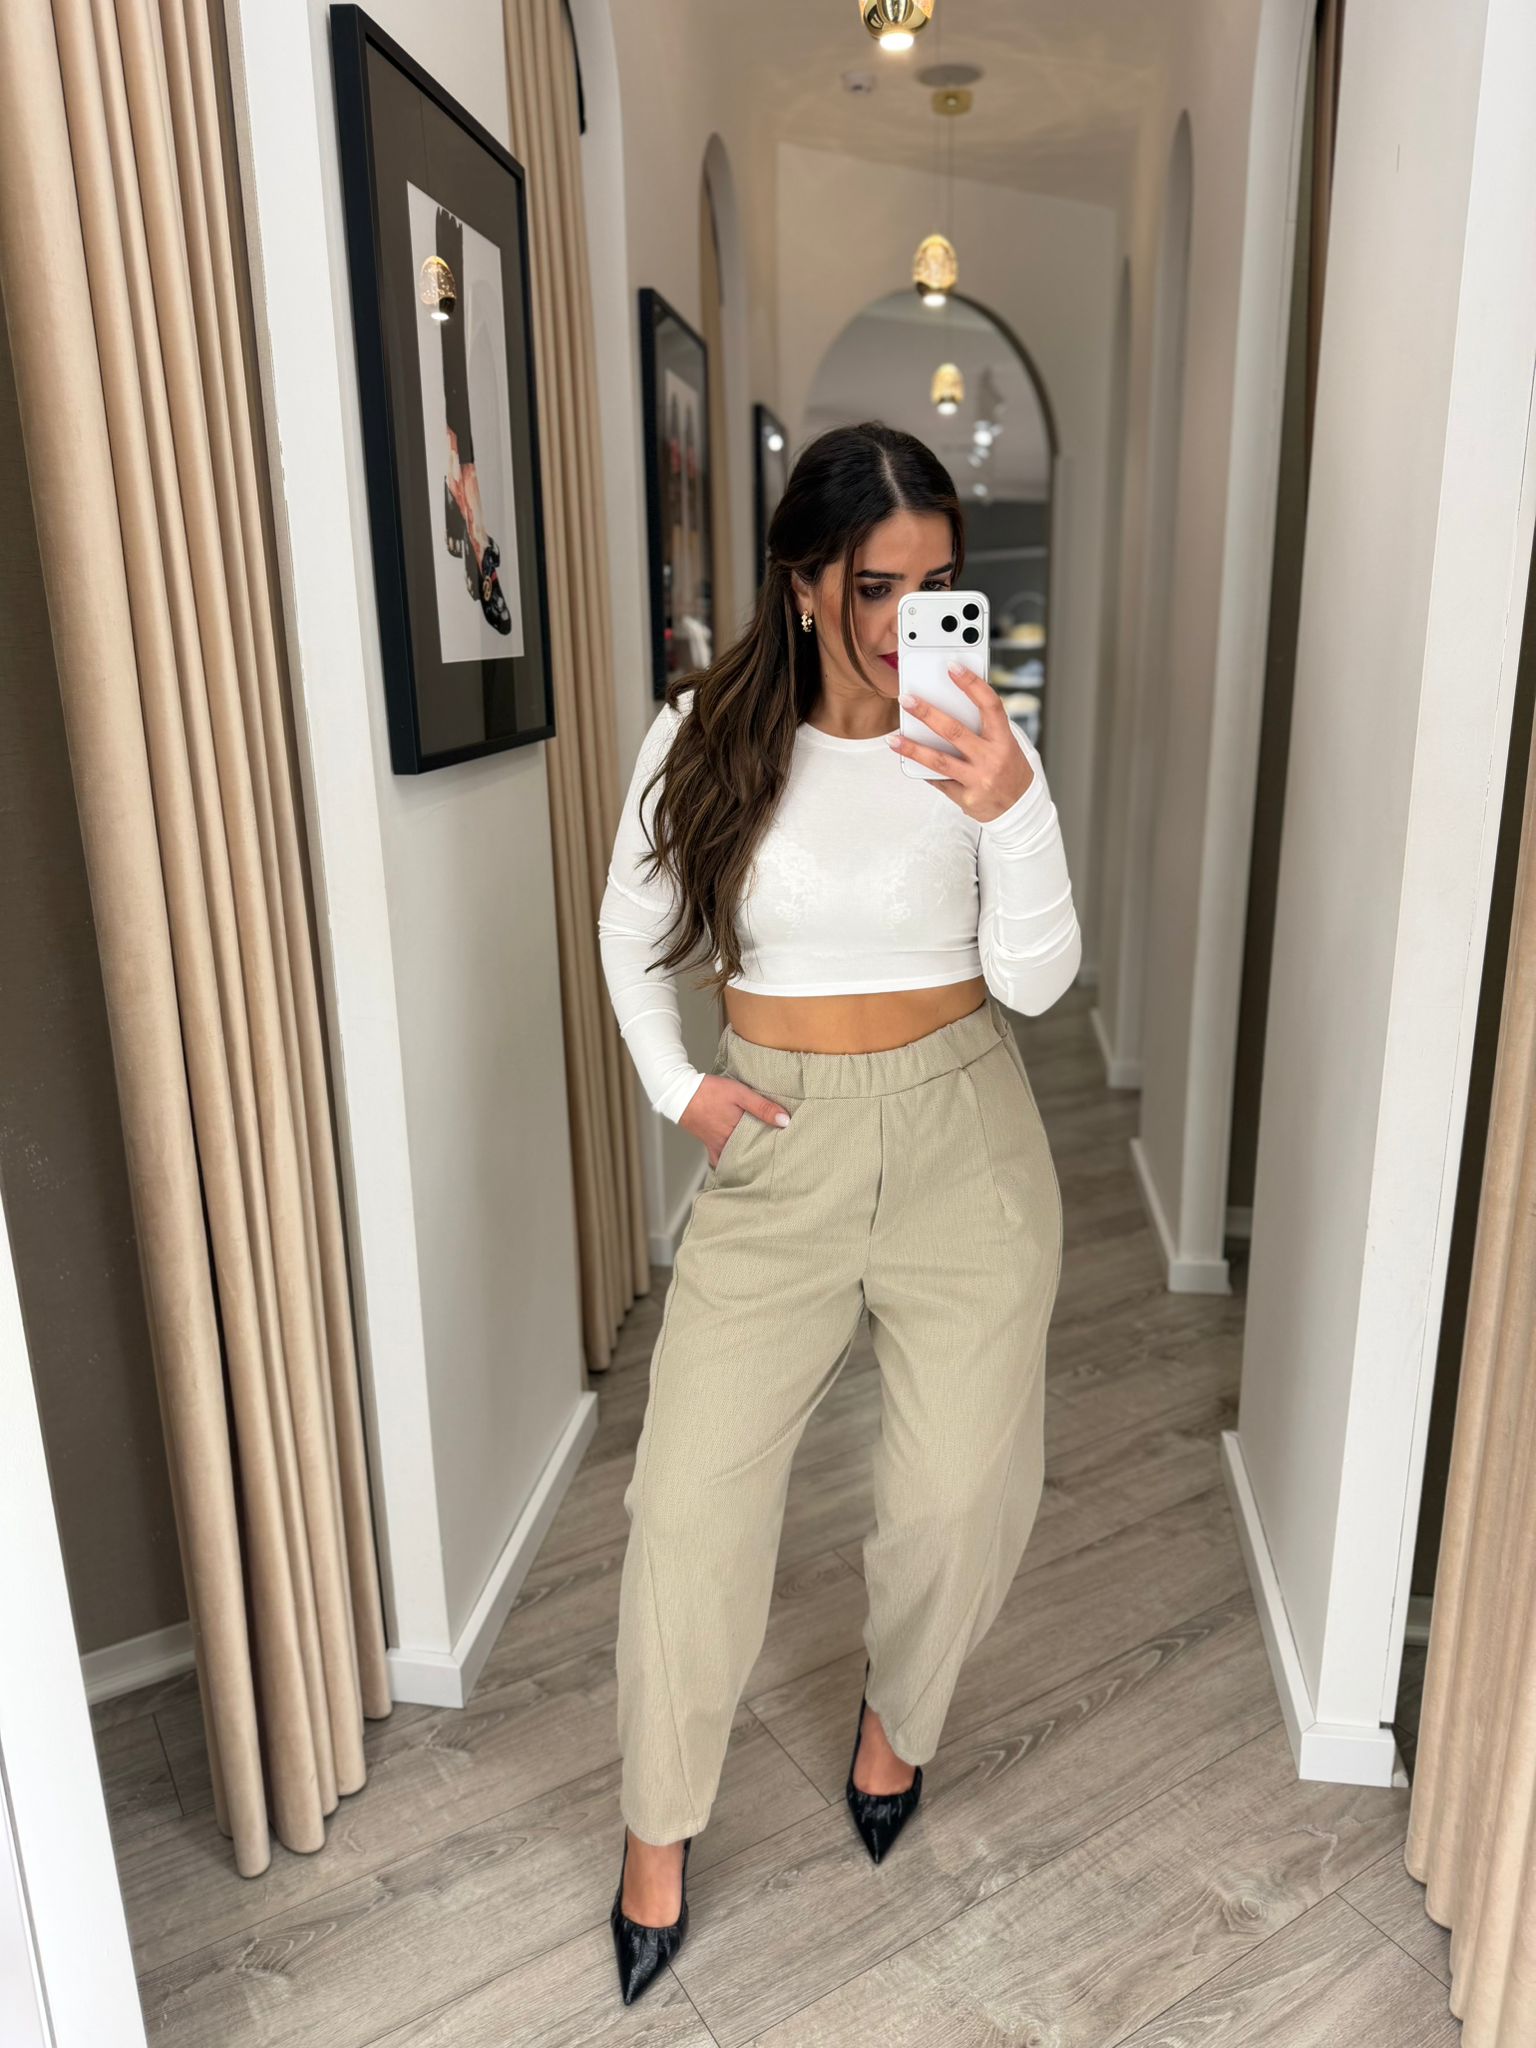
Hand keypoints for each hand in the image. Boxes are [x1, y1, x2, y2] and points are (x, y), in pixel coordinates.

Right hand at [681, 1073, 790, 1165]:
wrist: (679, 1092)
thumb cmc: (709, 1091)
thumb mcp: (740, 1093)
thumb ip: (762, 1107)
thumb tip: (785, 1121)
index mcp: (737, 1132)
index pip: (762, 1145)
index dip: (775, 1145)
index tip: (786, 1147)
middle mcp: (727, 1143)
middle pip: (750, 1154)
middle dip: (764, 1155)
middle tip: (778, 1155)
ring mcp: (717, 1146)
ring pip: (737, 1158)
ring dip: (749, 1158)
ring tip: (764, 1158)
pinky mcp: (709, 1144)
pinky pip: (720, 1160)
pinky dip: (729, 1163)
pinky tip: (738, 1165)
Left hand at [886, 664, 1034, 821]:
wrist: (1021, 809)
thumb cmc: (1010, 770)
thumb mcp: (1007, 745)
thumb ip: (983, 728)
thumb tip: (948, 706)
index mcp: (1004, 740)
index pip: (990, 705)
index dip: (971, 684)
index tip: (952, 667)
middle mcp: (992, 759)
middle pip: (955, 731)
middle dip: (927, 713)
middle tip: (907, 699)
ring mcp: (978, 780)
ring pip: (939, 761)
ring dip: (912, 748)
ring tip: (893, 738)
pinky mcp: (966, 798)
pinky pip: (939, 781)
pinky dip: (923, 769)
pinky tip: (908, 760)